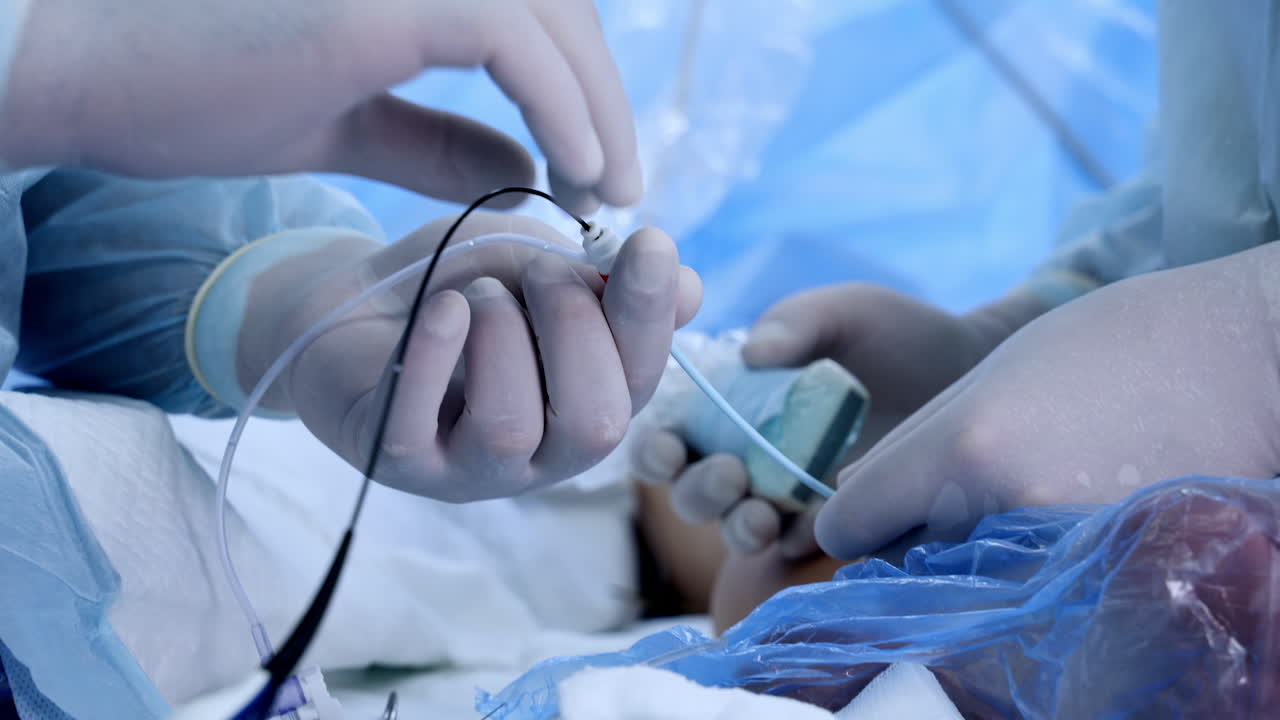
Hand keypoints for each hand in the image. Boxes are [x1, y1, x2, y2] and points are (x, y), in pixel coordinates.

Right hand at [4, 0, 636, 213]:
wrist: (89, 76)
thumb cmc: (195, 92)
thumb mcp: (347, 121)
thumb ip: (436, 139)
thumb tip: (525, 166)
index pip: (535, 14)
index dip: (579, 85)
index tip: (593, 169)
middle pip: (563, 11)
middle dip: (605, 101)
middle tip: (617, 189)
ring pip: (557, 21)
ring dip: (600, 110)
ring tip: (607, 192)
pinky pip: (516, 41)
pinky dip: (564, 105)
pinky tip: (580, 172)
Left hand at [242, 212, 701, 501]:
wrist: (348, 306)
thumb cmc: (456, 288)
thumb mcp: (535, 267)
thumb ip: (603, 281)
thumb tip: (691, 289)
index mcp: (589, 402)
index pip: (642, 376)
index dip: (649, 314)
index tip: (648, 241)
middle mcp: (541, 452)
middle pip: (594, 423)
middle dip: (574, 328)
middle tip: (536, 271)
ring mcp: (467, 468)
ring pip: (511, 429)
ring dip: (503, 340)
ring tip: (477, 296)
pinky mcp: (396, 460)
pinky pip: (421, 423)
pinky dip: (441, 351)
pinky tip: (443, 308)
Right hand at [634, 283, 1038, 555]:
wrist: (975, 372)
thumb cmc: (900, 335)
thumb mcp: (844, 313)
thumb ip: (796, 323)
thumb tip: (750, 354)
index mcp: (734, 402)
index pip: (670, 433)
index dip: (653, 445)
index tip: (669, 444)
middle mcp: (751, 454)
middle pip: (691, 492)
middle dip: (698, 491)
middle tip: (730, 474)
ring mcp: (792, 496)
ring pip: (736, 529)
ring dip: (735, 527)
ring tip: (762, 514)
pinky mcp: (838, 525)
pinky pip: (800, 549)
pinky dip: (792, 546)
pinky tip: (804, 533)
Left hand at [815, 245, 1279, 558]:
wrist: (1247, 357)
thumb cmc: (1114, 344)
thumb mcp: (995, 370)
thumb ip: (918, 440)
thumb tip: (849, 496)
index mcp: (963, 447)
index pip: (851, 524)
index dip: (853, 517)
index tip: (871, 508)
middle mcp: (1004, 509)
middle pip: (905, 560)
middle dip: (911, 537)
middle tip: (955, 496)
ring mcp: (1062, 552)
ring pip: (967, 578)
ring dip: (972, 552)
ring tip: (1023, 491)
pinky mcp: (1111, 574)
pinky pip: (1030, 588)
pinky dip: (1029, 565)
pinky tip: (1060, 513)